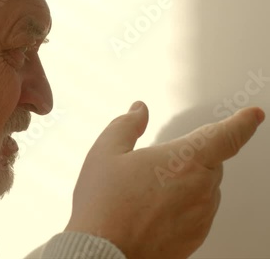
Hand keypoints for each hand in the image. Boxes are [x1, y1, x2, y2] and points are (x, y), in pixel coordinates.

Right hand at [65, 101, 264, 258]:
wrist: (103, 253)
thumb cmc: (104, 205)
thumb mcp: (105, 153)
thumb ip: (126, 126)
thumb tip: (138, 111)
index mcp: (185, 159)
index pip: (227, 135)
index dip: (243, 122)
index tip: (252, 115)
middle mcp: (201, 188)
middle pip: (209, 163)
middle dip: (188, 159)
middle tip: (152, 169)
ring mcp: (201, 216)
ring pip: (203, 189)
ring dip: (185, 184)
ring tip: (145, 195)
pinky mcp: (195, 237)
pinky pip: (197, 214)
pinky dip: (182, 208)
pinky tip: (150, 213)